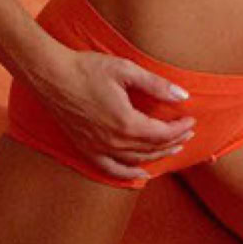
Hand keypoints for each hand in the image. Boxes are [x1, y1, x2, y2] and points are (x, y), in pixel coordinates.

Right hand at [36, 48, 194, 182]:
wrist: (52, 75)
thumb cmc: (88, 68)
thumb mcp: (126, 70)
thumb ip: (156, 85)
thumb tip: (182, 95)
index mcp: (126, 122)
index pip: (162, 133)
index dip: (179, 128)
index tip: (191, 120)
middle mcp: (114, 141)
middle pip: (152, 148)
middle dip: (173, 141)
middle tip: (186, 133)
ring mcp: (99, 148)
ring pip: (136, 160)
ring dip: (157, 156)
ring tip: (172, 149)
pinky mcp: (86, 148)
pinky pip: (112, 169)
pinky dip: (129, 175)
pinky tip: (141, 174)